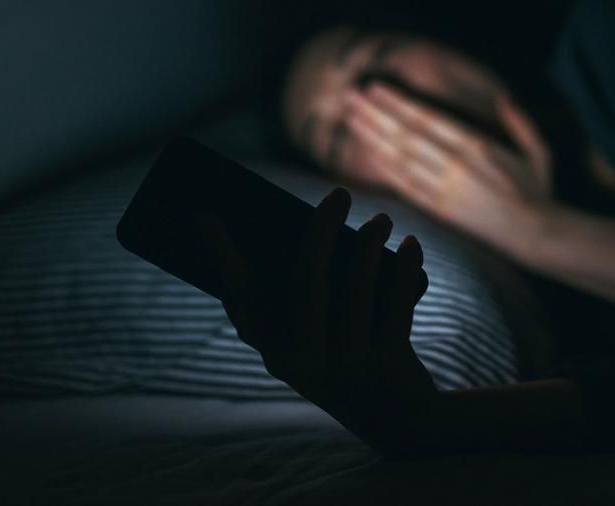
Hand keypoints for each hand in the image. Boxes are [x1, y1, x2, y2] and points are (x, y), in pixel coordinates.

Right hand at [198, 189, 437, 454]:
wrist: (398, 420)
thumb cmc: (350, 359)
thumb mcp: (318, 338)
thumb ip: (302, 296)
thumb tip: (310, 227)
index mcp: (275, 352)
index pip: (241, 297)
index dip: (221, 255)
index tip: (203, 212)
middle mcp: (304, 363)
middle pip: (307, 283)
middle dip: (321, 230)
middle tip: (338, 194)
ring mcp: (346, 368)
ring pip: (356, 290)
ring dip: (370, 245)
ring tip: (381, 219)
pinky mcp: (387, 367)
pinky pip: (396, 306)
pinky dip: (404, 270)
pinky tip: (410, 246)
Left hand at [344, 81, 552, 261]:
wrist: (535, 235)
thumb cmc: (537, 191)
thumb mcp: (538, 150)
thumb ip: (520, 122)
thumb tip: (503, 97)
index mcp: (478, 145)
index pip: (428, 118)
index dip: (398, 102)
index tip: (376, 87)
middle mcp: (456, 166)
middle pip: (405, 135)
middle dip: (374, 114)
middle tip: (349, 96)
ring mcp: (445, 189)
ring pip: (399, 159)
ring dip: (372, 138)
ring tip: (350, 119)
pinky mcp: (440, 211)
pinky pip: (405, 187)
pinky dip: (384, 170)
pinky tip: (367, 155)